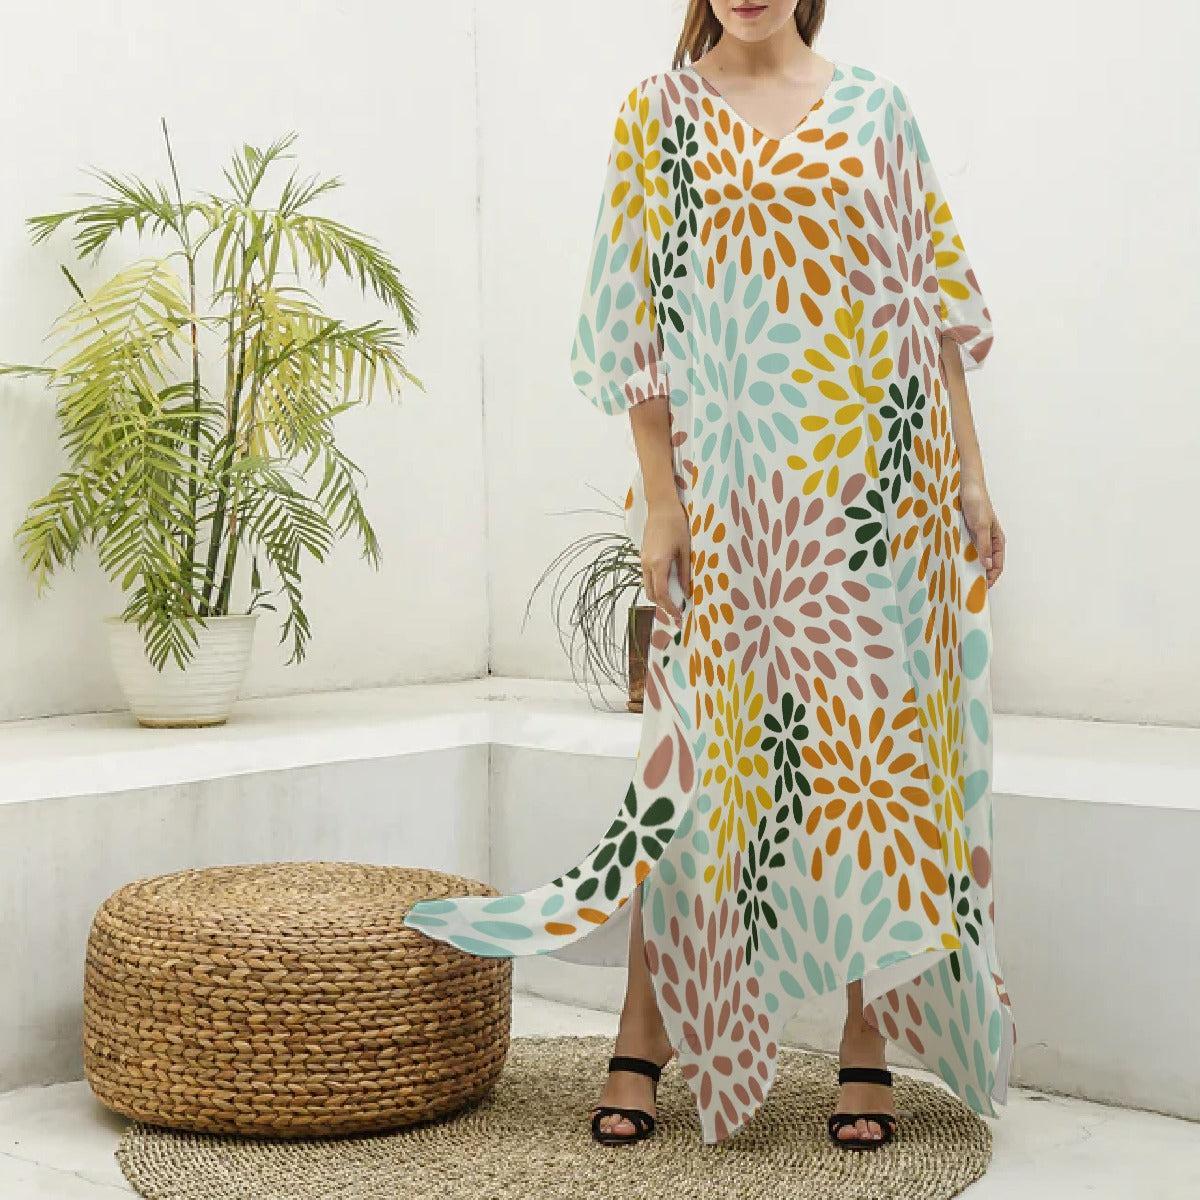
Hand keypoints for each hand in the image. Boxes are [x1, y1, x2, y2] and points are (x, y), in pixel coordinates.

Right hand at [640, 499, 690, 624]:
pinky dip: (656, 586)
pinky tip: (667, 586)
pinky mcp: (643, 556)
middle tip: (676, 613)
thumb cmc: (677, 524)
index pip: (662, 593)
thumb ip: (684, 572)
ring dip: (658, 596)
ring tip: (673, 602)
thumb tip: (686, 592)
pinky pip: (647, 577)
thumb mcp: (685, 549)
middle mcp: (647, 564)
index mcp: (658, 563)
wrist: (661, 506)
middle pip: (651, 594)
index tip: (679, 616)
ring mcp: (643, 560)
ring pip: (647, 586)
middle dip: (663, 606)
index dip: (670, 607)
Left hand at [960, 475, 1004, 587]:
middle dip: (980, 575)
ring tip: (961, 579)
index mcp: (997, 540)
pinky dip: (962, 557)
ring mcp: (978, 537)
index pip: (998, 565)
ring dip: (970, 567)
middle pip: (987, 563)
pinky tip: (953, 563)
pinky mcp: (967, 533)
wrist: (967, 486)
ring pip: (976, 557)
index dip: (992, 577)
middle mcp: (989, 541)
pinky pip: (966, 549)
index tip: (982, 588)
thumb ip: (984, 546)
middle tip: (969, 588)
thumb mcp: (981, 526)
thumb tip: (987, 566)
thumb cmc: (978, 503)